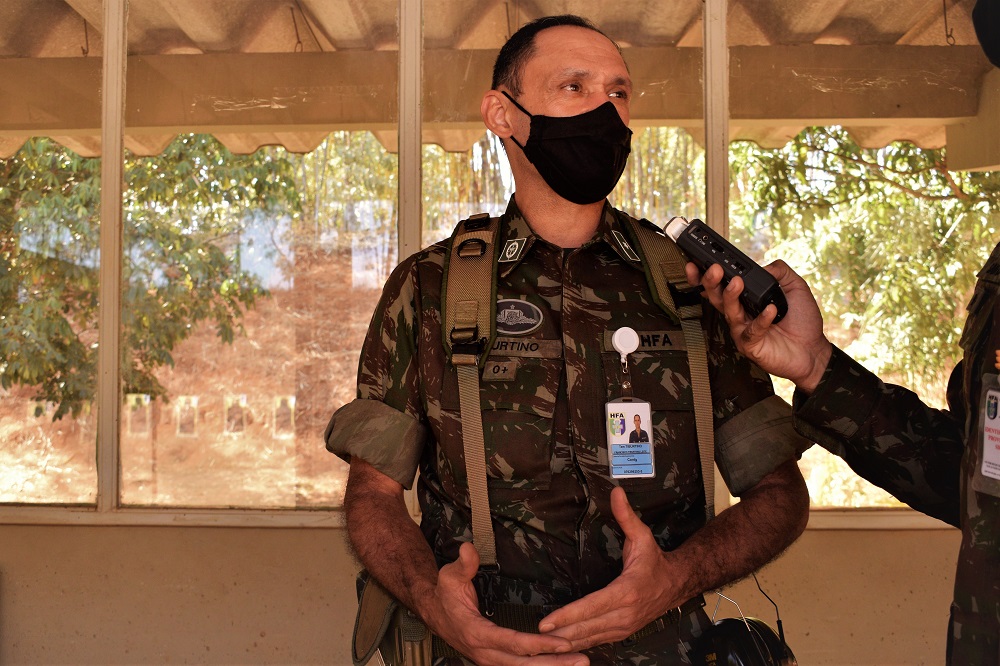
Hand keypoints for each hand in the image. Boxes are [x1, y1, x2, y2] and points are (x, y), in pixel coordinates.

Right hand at [423, 542, 587, 665]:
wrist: (433, 612)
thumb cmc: (445, 594)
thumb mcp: (450, 575)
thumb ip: (464, 564)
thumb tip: (468, 549)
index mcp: (476, 633)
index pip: (512, 642)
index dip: (539, 644)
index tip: (563, 642)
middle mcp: (484, 652)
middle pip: (523, 664)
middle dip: (554, 664)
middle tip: (582, 659)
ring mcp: (490, 660)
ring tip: (579, 663)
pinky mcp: (495, 661)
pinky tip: (561, 665)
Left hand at [535, 487, 683, 649]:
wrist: (677, 584)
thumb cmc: (655, 562)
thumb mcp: (642, 536)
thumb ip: (626, 516)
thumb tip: (616, 492)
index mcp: (627, 591)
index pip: (592, 606)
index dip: (568, 616)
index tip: (547, 622)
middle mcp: (625, 614)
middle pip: (587, 628)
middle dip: (559, 635)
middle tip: (534, 639)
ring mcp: (624, 627)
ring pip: (590, 639)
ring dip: (565, 643)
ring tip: (540, 646)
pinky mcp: (622, 632)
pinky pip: (596, 641)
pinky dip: (578, 645)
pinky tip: (560, 646)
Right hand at [687, 261, 832, 392]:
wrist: (814, 350)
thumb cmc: (802, 321)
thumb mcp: (796, 288)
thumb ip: (781, 272)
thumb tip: (765, 265)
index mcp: (746, 300)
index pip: (722, 285)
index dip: (707, 275)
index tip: (699, 261)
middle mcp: (740, 314)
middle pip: (717, 297)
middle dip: (711, 282)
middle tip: (714, 269)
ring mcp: (743, 330)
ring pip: (730, 312)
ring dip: (731, 296)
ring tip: (737, 282)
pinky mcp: (750, 345)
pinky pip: (751, 331)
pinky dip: (761, 320)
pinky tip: (771, 310)